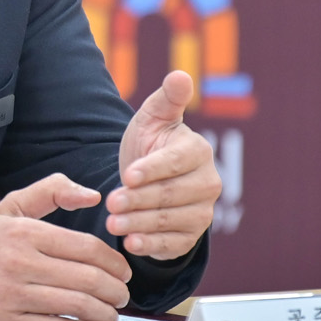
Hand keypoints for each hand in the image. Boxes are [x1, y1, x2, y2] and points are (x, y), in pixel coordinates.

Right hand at [0, 173, 131, 320]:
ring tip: (110, 312)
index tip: (123, 270)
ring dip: (105, 312)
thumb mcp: (7, 209)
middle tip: (123, 293)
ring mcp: (14, 296)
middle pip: (88, 278)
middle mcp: (21, 262)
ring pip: (77, 306)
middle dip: (116, 289)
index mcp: (24, 232)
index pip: (87, 246)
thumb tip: (91, 194)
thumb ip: (50, 192)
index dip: (114, 261)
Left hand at [106, 70, 220, 259]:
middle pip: (171, 195)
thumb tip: (180, 75)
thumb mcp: (153, 118)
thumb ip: (167, 99)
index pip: (176, 163)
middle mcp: (208, 183)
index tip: (128, 175)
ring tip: (113, 224)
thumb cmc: (151, 144)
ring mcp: (202, 213)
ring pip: (170, 221)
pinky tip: (131, 244)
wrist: (147, 180)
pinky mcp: (191, 237)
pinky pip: (172, 244)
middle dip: (139, 200)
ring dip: (139, 224)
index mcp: (199, 151)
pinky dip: (150, 245)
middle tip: (112, 202)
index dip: (152, 170)